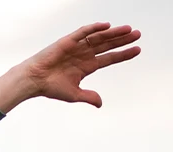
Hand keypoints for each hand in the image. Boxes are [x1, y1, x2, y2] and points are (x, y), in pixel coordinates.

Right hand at [0, 22, 141, 112]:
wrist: (34, 80)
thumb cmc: (51, 87)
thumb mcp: (74, 94)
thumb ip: (89, 96)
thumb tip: (100, 103)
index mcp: (87, 66)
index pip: (110, 58)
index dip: (124, 54)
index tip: (138, 50)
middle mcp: (84, 54)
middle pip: (108, 45)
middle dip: (123, 40)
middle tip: (138, 34)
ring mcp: (77, 47)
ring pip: (99, 37)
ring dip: (114, 33)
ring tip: (129, 29)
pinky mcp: (68, 41)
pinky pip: (83, 33)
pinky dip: (94, 28)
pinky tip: (106, 25)